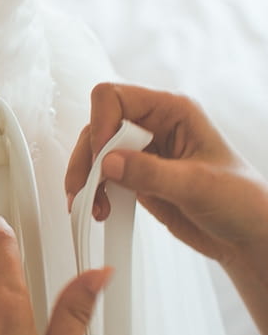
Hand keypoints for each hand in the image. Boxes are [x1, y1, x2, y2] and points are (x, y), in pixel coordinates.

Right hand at [65, 82, 267, 266]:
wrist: (248, 237)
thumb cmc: (242, 201)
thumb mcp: (199, 184)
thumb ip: (152, 172)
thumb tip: (109, 162)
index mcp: (172, 111)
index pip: (116, 97)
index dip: (103, 122)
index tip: (104, 156)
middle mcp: (153, 127)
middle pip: (98, 126)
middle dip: (88, 158)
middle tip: (89, 188)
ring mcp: (143, 153)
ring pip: (95, 153)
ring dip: (86, 178)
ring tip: (92, 205)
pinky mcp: (136, 178)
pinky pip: (101, 177)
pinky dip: (93, 192)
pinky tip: (100, 210)